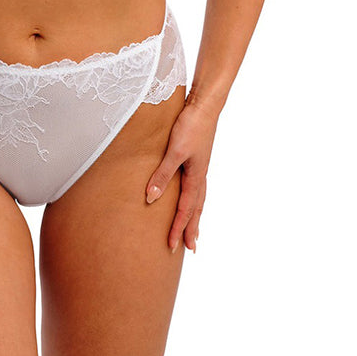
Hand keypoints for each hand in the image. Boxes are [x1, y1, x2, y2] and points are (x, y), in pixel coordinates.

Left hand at [144, 99, 218, 253]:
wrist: (205, 106)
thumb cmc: (191, 126)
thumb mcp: (174, 151)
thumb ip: (163, 174)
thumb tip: (151, 198)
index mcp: (196, 178)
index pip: (185, 210)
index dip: (177, 229)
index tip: (171, 247)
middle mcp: (200, 176)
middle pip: (196, 210)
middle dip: (191, 229)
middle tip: (189, 249)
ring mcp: (200, 168)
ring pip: (199, 200)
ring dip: (195, 217)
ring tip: (193, 231)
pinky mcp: (197, 160)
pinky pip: (197, 188)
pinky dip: (195, 201)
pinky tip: (191, 198)